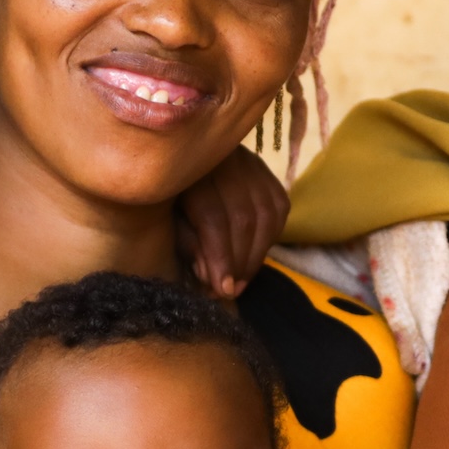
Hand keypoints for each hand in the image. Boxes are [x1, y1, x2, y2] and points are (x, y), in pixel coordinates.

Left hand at [177, 145, 290, 298]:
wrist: (184, 157)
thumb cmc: (171, 196)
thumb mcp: (170, 221)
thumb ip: (189, 246)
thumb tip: (213, 278)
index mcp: (192, 171)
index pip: (213, 217)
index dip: (221, 257)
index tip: (222, 290)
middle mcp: (226, 160)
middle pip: (244, 217)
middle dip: (240, 262)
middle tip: (231, 291)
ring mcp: (250, 163)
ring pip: (266, 214)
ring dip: (257, 255)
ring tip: (242, 280)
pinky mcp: (266, 171)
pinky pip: (278, 208)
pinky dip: (271, 238)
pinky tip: (256, 256)